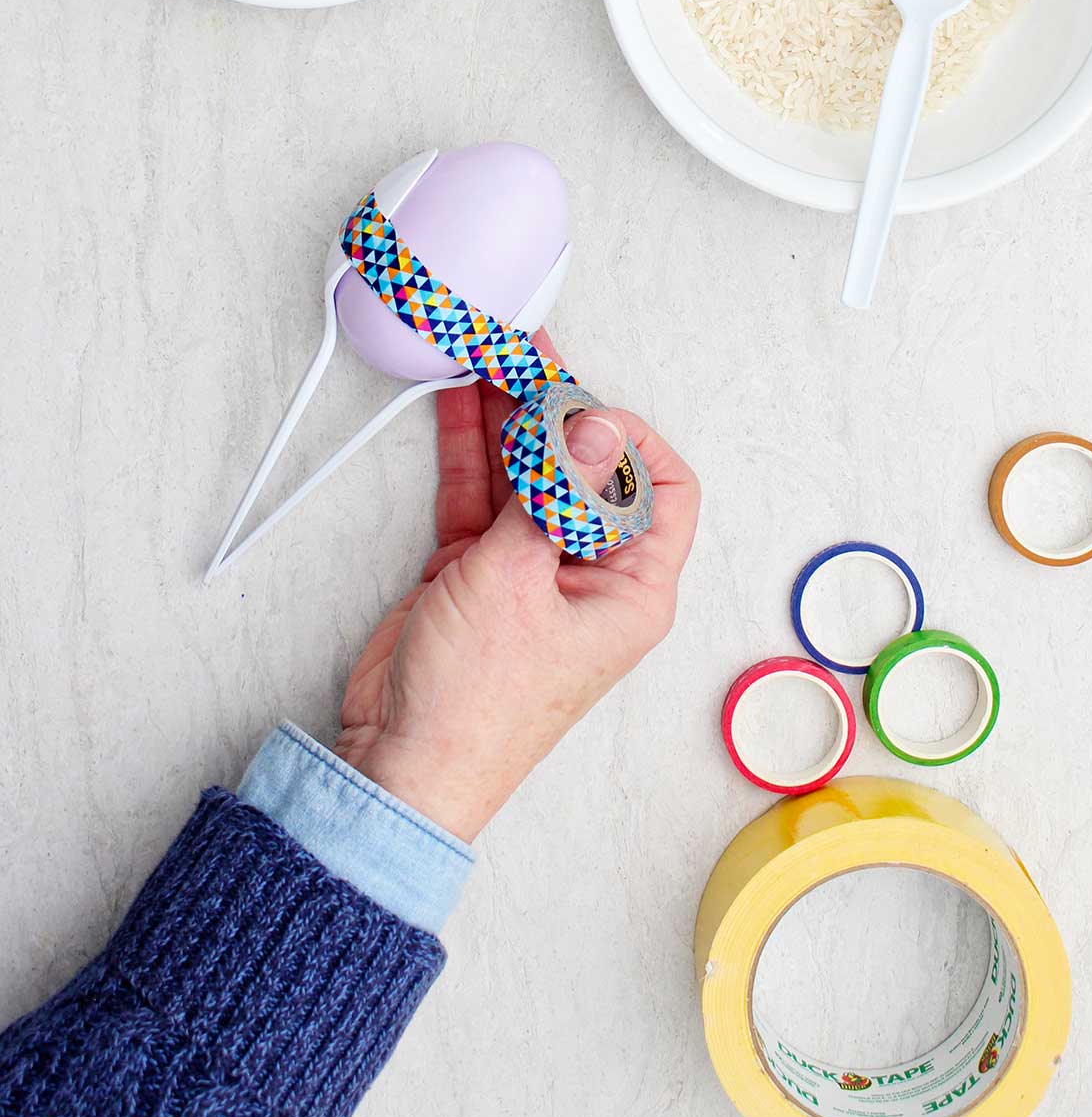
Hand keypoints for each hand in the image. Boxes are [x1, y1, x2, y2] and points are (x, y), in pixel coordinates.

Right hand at [334, 337, 699, 839]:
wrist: (402, 764)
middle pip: (588, 470)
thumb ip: (550, 496)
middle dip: (559, 409)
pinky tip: (458, 398)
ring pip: (531, 474)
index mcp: (631, 587)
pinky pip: (484, 495)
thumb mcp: (517, 582)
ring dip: (509, 417)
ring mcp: (534, 569)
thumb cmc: (476, 704)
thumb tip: (596, 427)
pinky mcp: (481, 570)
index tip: (582, 406)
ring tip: (488, 354)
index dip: (631, 438)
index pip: (664, 489)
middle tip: (527, 352)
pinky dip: (470, 450)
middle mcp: (590, 573)